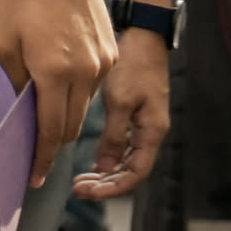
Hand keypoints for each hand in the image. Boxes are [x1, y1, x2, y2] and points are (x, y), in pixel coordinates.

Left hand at [0, 0, 117, 191]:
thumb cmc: (22, 0)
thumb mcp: (3, 42)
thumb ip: (12, 81)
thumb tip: (18, 110)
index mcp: (53, 73)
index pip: (50, 130)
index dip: (41, 157)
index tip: (34, 178)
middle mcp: (84, 74)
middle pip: (70, 125)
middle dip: (52, 142)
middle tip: (32, 152)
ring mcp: (102, 64)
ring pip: (83, 108)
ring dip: (64, 117)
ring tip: (42, 117)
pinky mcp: (110, 54)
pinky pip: (93, 87)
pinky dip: (76, 94)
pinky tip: (58, 84)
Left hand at [77, 26, 172, 200]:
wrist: (143, 38)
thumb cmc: (134, 66)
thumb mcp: (120, 101)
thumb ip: (113, 135)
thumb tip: (105, 168)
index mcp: (152, 131)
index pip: (136, 173)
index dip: (113, 188)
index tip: (88, 192)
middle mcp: (151, 132)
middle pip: (130, 170)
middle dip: (106, 184)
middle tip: (78, 189)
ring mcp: (144, 124)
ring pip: (125, 160)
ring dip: (105, 172)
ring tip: (80, 179)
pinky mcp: (135, 114)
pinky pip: (123, 145)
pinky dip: (107, 156)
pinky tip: (90, 160)